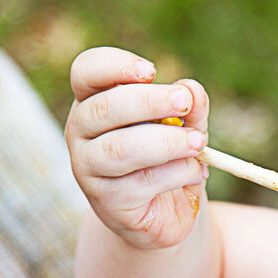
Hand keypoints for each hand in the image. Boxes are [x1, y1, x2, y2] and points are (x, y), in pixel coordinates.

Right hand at [65, 47, 209, 248]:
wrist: (166, 211)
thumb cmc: (168, 156)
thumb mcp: (184, 124)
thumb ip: (190, 105)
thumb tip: (191, 91)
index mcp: (93, 101)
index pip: (86, 72)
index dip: (115, 66)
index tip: (152, 71)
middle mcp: (81, 132)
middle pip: (104, 108)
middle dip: (150, 101)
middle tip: (184, 102)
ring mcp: (88, 168)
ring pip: (121, 149)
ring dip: (166, 142)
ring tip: (197, 143)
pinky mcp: (107, 201)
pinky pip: (142, 182)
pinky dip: (176, 173)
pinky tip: (195, 172)